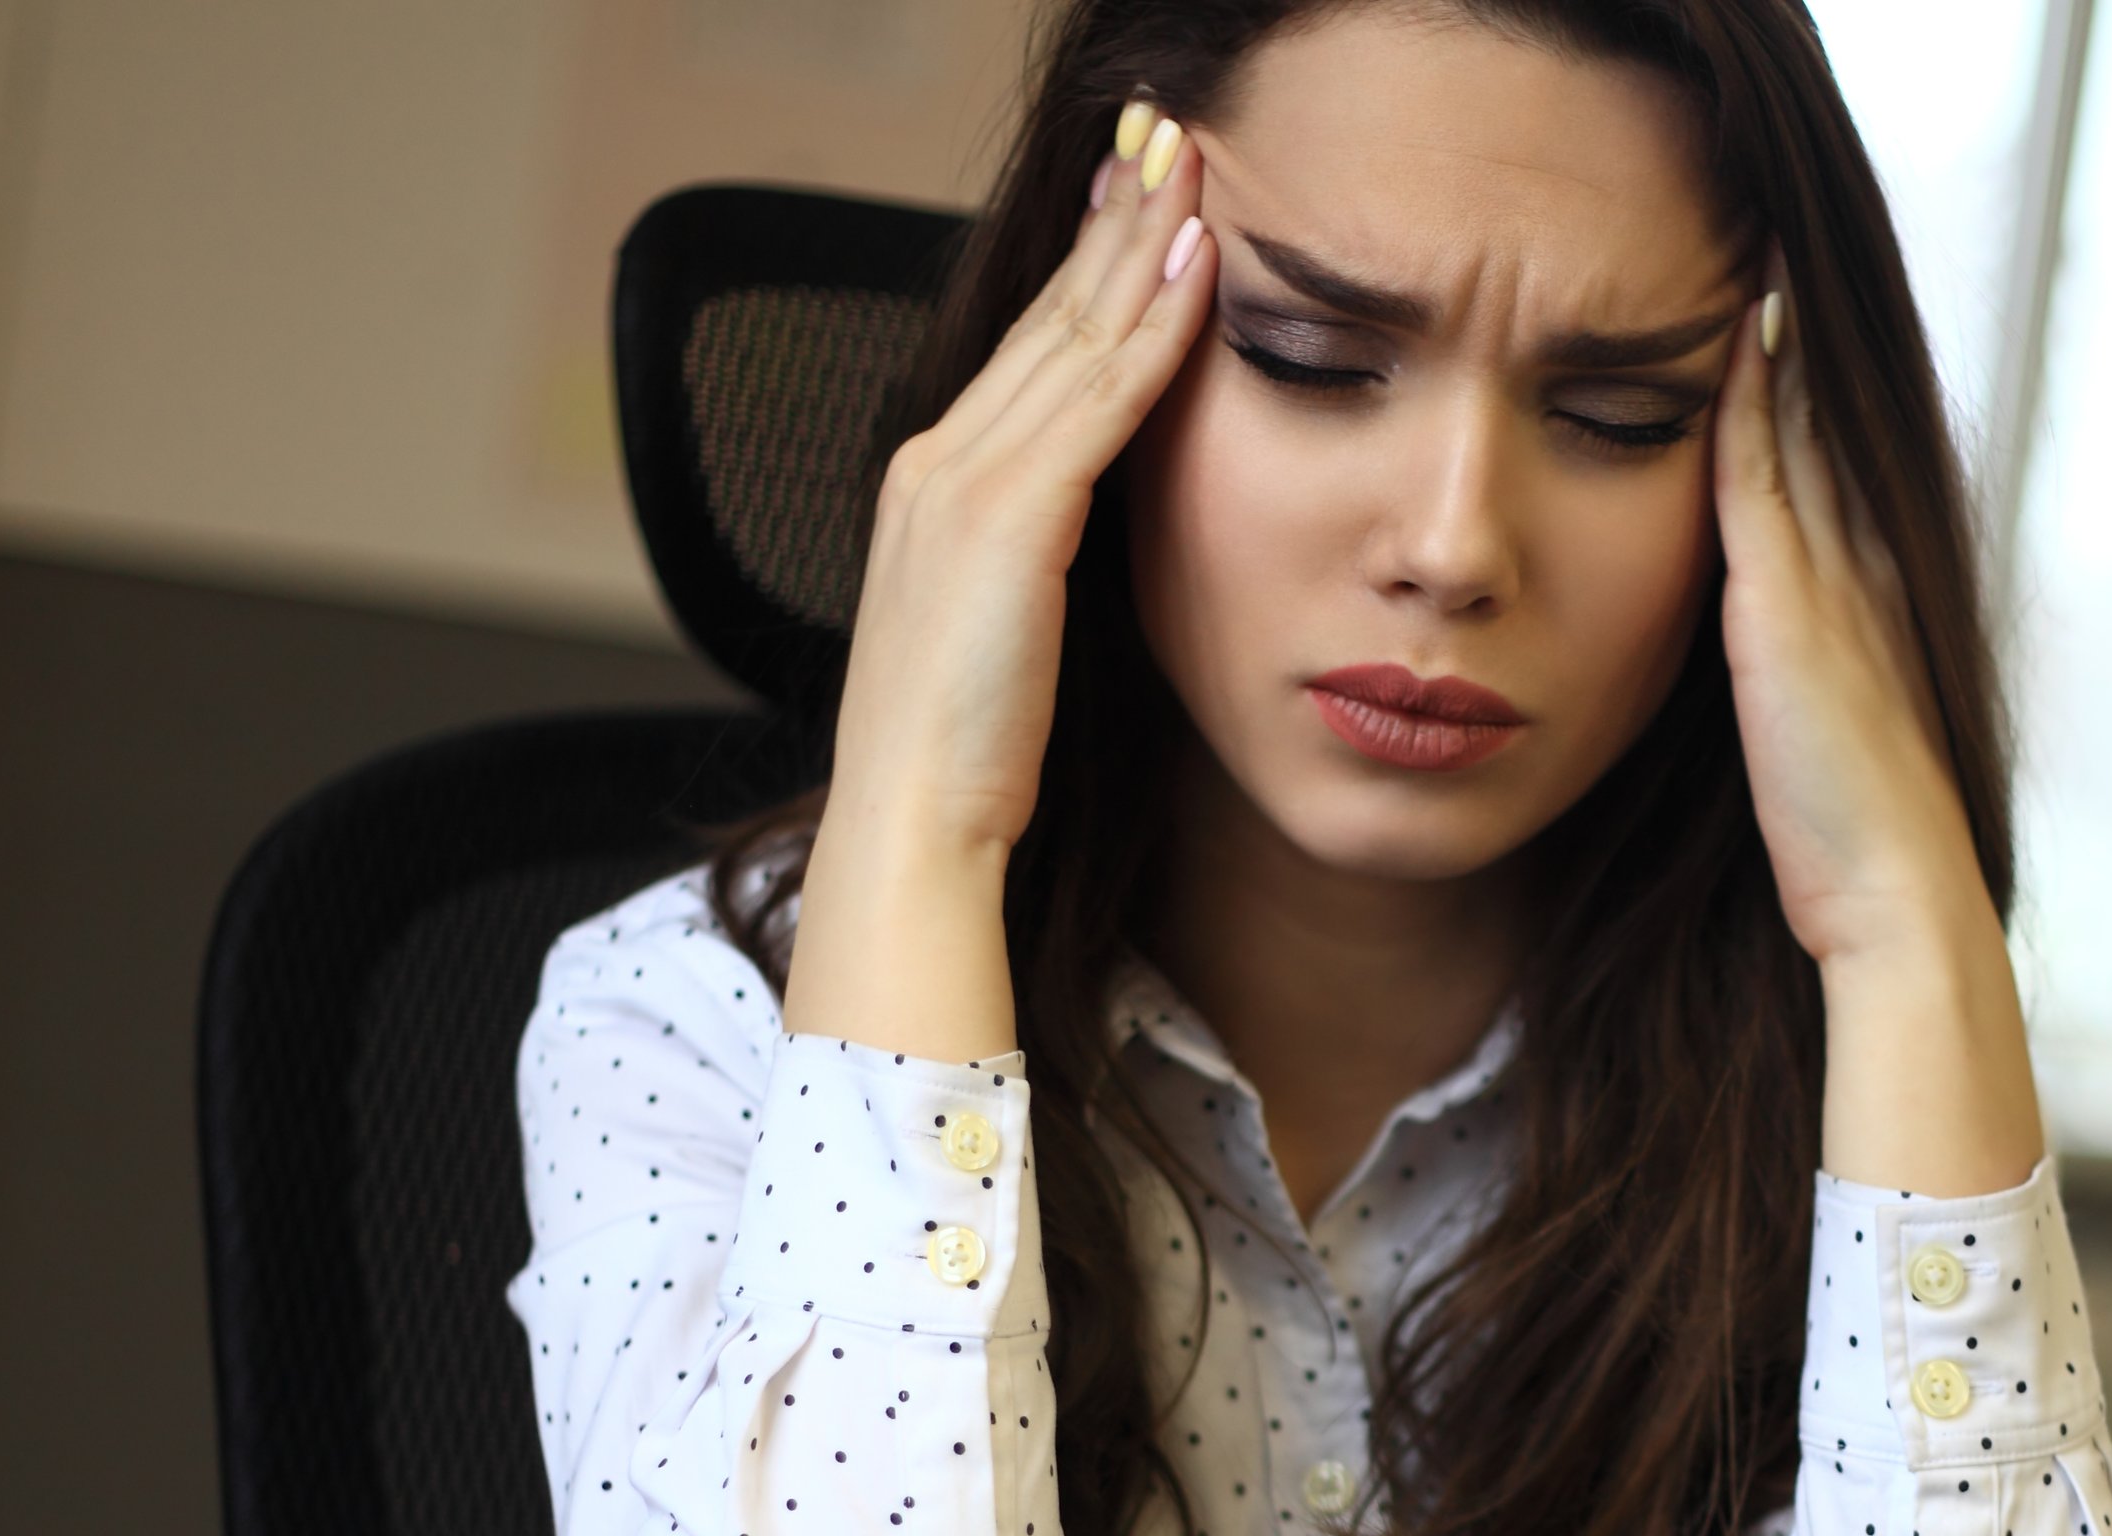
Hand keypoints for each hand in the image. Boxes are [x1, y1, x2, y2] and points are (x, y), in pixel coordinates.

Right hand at [786, 113, 1216, 1057]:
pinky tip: (1196, 267)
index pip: (1028, 349)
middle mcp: (938, 464)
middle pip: (1045, 314)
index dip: (1087, 266)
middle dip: (1111, 217)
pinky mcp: (1005, 521)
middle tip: (1169, 133)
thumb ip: (1042, 567)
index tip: (1140, 195)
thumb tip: (1097, 538)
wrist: (914, 826)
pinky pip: (1097, 400)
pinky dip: (1150, 326)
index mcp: (935, 490)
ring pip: (1072, 334)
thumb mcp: (1009, 637)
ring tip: (1194, 164)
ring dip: (1139, 241)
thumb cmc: (965, 762)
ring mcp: (963, 484)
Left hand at [1713, 285, 2045, 1194]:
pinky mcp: (1792, 611)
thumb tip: (1785, 722)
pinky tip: (1737, 337)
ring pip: (1803, 443)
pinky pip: (1763, 479)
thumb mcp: (1824, 776)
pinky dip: (1748, 405)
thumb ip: (1805, 722)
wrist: (1900, 908)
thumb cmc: (1853, 874)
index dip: (1813, 420)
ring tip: (1762, 262)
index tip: (1789, 345)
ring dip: (1783, 356)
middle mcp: (1865, 591)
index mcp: (1874, 627)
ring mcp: (1834, 594)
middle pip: (1829, 446)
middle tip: (1781, 261)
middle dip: (1806, 361)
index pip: (1837, 497)